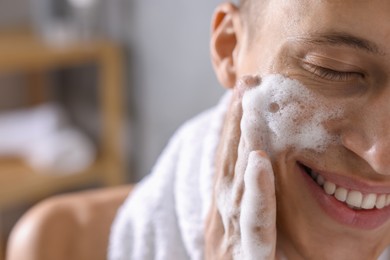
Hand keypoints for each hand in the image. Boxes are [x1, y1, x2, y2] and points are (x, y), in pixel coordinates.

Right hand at [204, 75, 276, 258]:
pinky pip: (253, 220)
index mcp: (225, 208)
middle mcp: (224, 215)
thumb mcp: (244, 230)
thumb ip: (247, 201)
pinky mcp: (246, 256)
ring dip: (243, 141)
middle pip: (230, 160)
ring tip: (249, 103)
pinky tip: (258, 161)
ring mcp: (231, 234)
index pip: (228, 159)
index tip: (241, 92)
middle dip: (237, 120)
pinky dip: (255, 190)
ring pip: (238, 181)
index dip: (233, 125)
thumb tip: (252, 166)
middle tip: (246, 81)